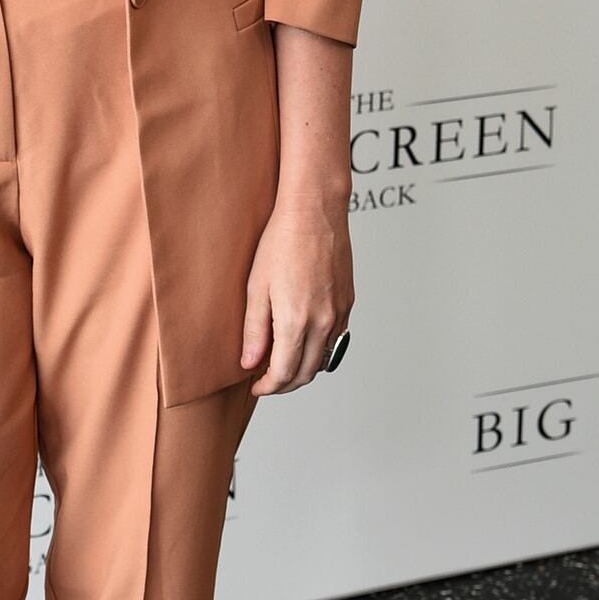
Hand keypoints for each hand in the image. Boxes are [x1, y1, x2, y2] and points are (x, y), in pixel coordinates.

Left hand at [240, 192, 353, 396]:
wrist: (315, 212)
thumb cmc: (282, 243)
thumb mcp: (256, 287)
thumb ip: (254, 329)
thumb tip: (250, 363)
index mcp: (296, 321)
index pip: (284, 373)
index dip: (268, 386)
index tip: (256, 386)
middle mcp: (323, 323)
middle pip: (306, 373)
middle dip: (285, 384)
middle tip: (266, 380)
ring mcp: (339, 313)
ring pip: (324, 359)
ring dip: (303, 369)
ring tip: (282, 362)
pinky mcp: (348, 303)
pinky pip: (336, 339)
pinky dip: (319, 350)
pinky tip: (302, 340)